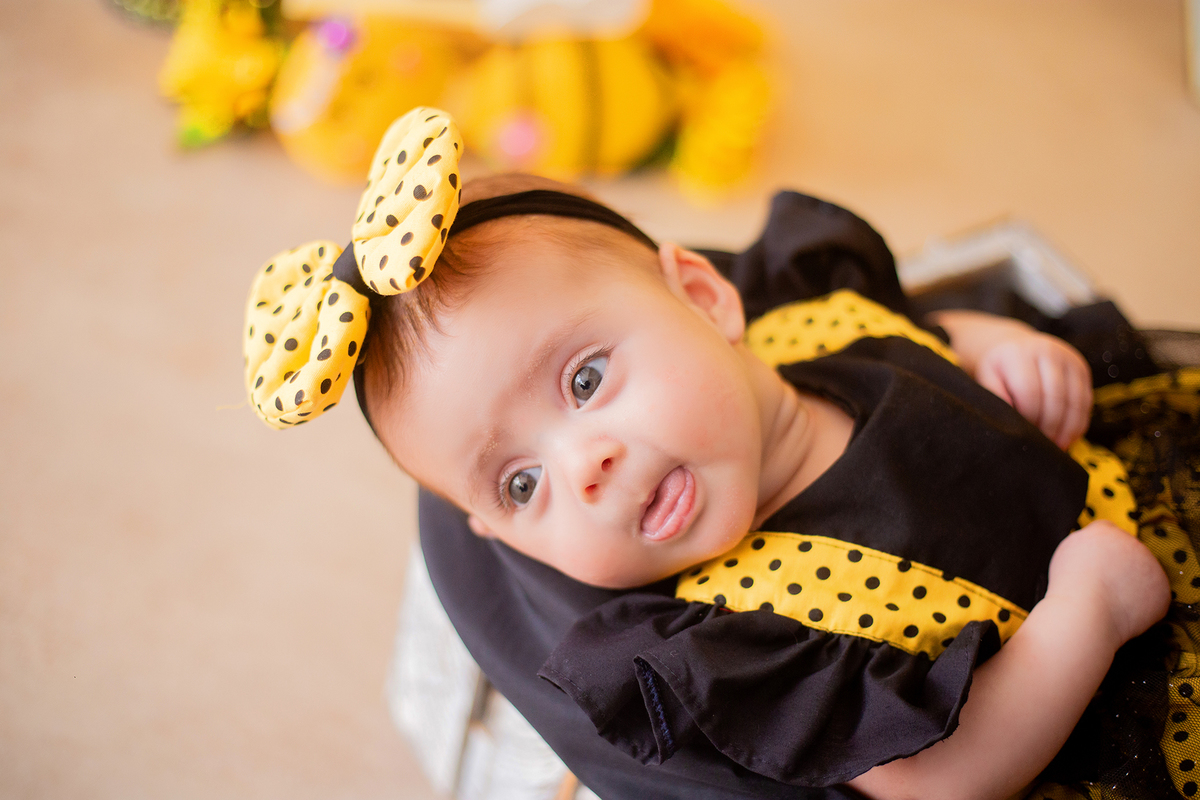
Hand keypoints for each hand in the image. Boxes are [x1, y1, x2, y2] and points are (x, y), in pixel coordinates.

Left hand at [974, 332, 1092, 447]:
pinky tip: (1068, 437)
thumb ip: (996, 397)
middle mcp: (1047, 351)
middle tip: (1041, 446)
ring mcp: (1068, 358)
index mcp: (1019, 354)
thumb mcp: (988, 379)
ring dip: (1067, 429)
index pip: (1030, 392)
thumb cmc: (999, 370)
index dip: (1029, 417)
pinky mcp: (1082, 368)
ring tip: (1055, 446)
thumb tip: (1010, 422)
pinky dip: (1078, 423)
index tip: (1024, 434)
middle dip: (1049, 426)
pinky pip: (1086, 401)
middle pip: (1055, 397)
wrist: (1015, 347)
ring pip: (1075, 401)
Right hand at [1047, 520, 1169, 645]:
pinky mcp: (1162, 591)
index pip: (1104, 532)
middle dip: (1118, 566)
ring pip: (1142, 574)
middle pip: (1127, 552)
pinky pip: (1152, 597)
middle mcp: (1132, 543)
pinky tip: (1123, 609)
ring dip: (1131, 584)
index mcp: (1104, 530)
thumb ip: (1087, 546)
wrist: (1086, 613)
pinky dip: (1141, 605)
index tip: (1093, 564)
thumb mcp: (1068, 553)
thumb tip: (1100, 554)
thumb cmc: (1070, 587)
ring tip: (1110, 599)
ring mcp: (1152, 566)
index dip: (1098, 550)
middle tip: (1101, 584)